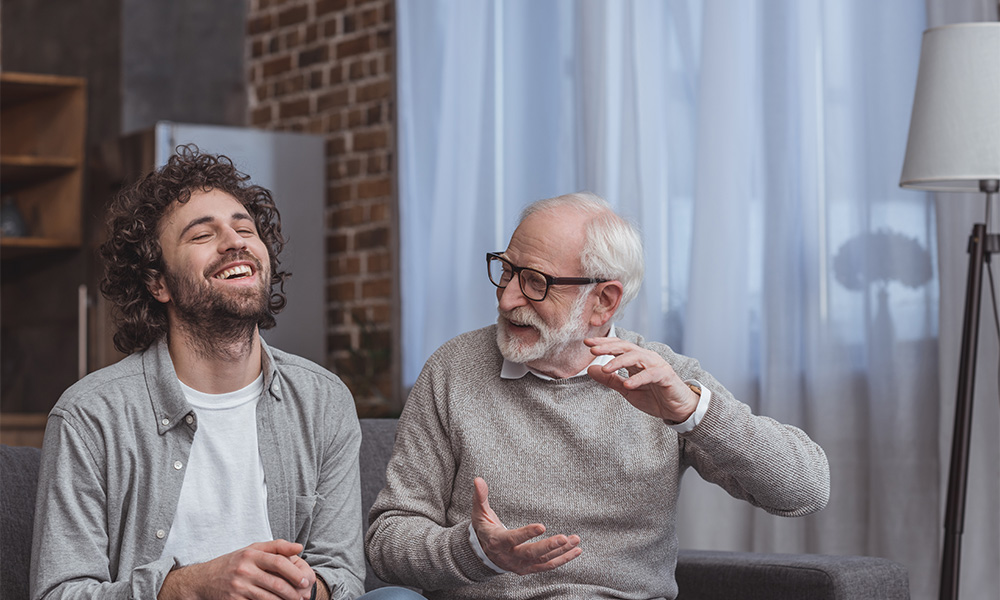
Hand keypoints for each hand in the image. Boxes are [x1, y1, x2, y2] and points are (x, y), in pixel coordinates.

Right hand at [159, 539, 315, 599]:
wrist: (203, 579)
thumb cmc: (233, 563)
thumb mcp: (252, 550)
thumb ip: (276, 547)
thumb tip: (299, 547)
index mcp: (251, 555)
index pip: (279, 562)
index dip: (294, 573)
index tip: (305, 581)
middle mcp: (245, 570)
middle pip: (276, 583)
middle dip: (293, 592)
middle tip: (304, 596)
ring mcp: (239, 587)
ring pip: (268, 598)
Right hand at [471, 478, 581, 574]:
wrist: (483, 554)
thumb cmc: (484, 529)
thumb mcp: (479, 512)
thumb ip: (480, 496)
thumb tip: (478, 479)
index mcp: (497, 542)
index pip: (512, 539)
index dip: (527, 533)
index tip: (542, 526)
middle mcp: (509, 557)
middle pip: (530, 554)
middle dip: (548, 546)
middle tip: (564, 538)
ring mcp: (520, 565)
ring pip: (542, 560)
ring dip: (561, 551)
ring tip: (575, 540)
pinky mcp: (529, 568)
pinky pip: (548, 566)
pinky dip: (563, 559)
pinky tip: (576, 551)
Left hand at [585, 337, 699, 422]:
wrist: (677, 409)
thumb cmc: (654, 397)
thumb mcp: (627, 389)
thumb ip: (610, 379)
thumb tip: (591, 369)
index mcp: (636, 360)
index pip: (618, 346)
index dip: (603, 344)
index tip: (587, 344)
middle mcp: (646, 358)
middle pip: (626, 347)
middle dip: (608, 347)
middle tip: (592, 349)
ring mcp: (657, 366)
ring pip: (637, 357)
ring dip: (620, 361)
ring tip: (605, 368)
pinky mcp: (666, 376)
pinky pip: (651, 374)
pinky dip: (639, 379)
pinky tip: (627, 384)